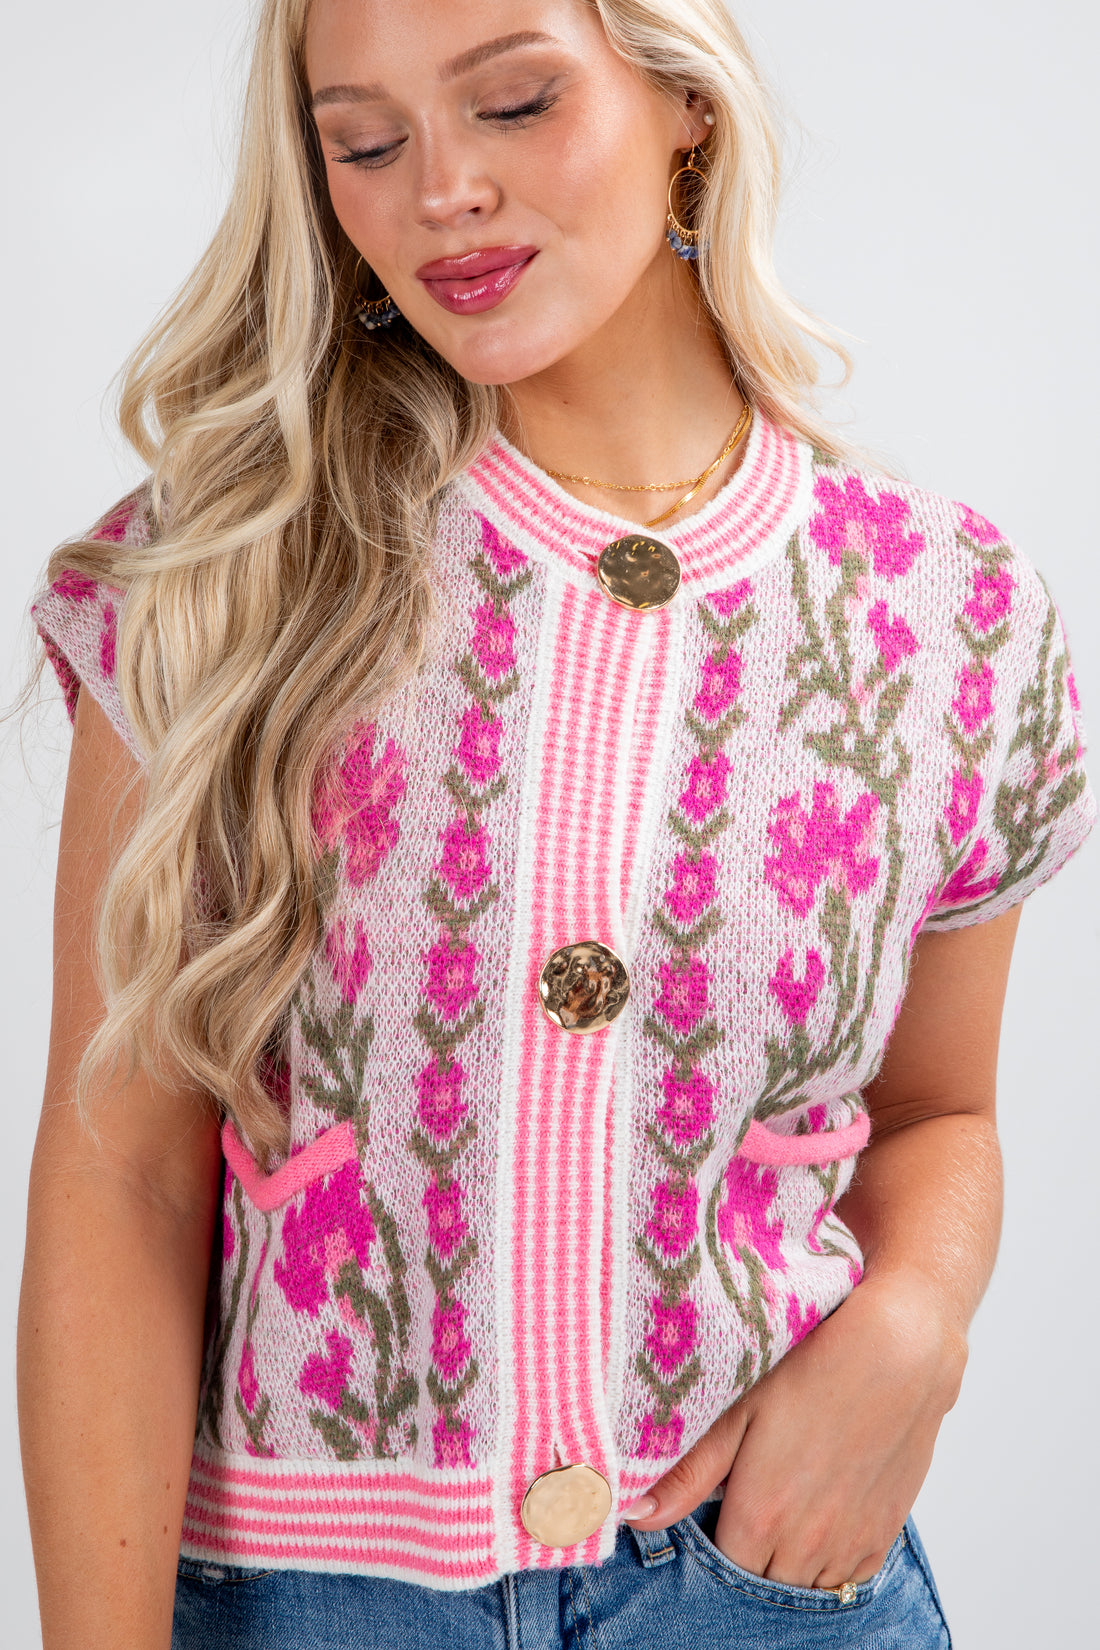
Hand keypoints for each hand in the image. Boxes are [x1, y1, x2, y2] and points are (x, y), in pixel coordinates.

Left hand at [623, 1268, 966, 1588]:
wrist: (899, 1351)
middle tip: (750, 1497)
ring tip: (787, 1504)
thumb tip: (635, 1516)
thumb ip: (687, 1474)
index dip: (715, 1534)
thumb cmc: (811, 1367)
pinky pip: (848, 1577)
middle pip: (762, 1580)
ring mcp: (847, 1543)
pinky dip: (829, 1560)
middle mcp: (804, 1543)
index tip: (718, 1500)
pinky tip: (821, 1515)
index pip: (722, 1565)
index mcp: (760, 1516)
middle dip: (750, 1550)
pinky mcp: (883, 1534)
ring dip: (789, 1560)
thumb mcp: (739, 1411)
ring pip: (805, 1585)